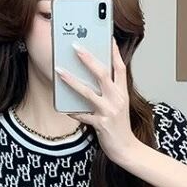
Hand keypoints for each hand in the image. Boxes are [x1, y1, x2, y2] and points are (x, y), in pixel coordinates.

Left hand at [54, 36, 137, 164]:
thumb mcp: (119, 105)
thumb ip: (109, 92)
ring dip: (72, 81)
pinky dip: (72, 111)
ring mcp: (109, 112)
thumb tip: (91, 79)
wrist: (126, 149)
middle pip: (102, 74)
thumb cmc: (119, 126)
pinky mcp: (101, 124)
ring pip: (88, 92)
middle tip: (75, 46)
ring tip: (59, 71)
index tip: (107, 37)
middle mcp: (117, 99)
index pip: (119, 68)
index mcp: (122, 92)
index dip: (113, 51)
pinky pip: (82, 115)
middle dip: (88, 59)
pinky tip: (63, 107)